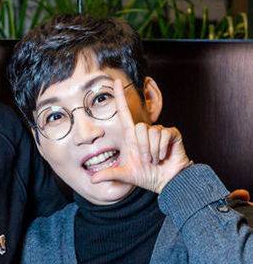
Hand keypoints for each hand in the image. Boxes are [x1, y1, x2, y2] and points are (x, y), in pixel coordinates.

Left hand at [91, 79, 191, 193]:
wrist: (166, 182)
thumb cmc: (146, 176)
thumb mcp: (124, 175)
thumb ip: (109, 175)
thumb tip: (92, 180)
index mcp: (131, 137)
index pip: (123, 112)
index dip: (120, 97)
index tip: (116, 82)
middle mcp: (144, 131)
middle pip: (139, 128)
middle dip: (143, 148)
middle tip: (147, 160)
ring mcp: (159, 131)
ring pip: (151, 132)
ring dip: (153, 150)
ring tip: (155, 159)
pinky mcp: (172, 133)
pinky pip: (163, 135)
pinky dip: (162, 149)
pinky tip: (164, 156)